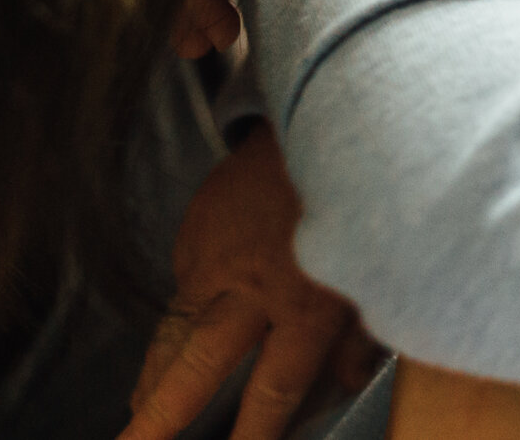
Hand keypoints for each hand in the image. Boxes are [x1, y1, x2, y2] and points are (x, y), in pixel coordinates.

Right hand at [120, 123, 360, 439]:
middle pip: (197, 367)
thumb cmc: (366, 192)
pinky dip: (180, 308)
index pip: (272, 390)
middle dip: (160, 418)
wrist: (330, 112)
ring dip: (153, 374)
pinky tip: (175, 333)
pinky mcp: (199, 223)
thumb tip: (346, 382)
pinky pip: (183, 277)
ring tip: (136, 412)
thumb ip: (363, 334)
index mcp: (306, 303)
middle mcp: (254, 285)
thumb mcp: (382, 270)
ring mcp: (218, 253)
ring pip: (175, 327)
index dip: (252, 436)